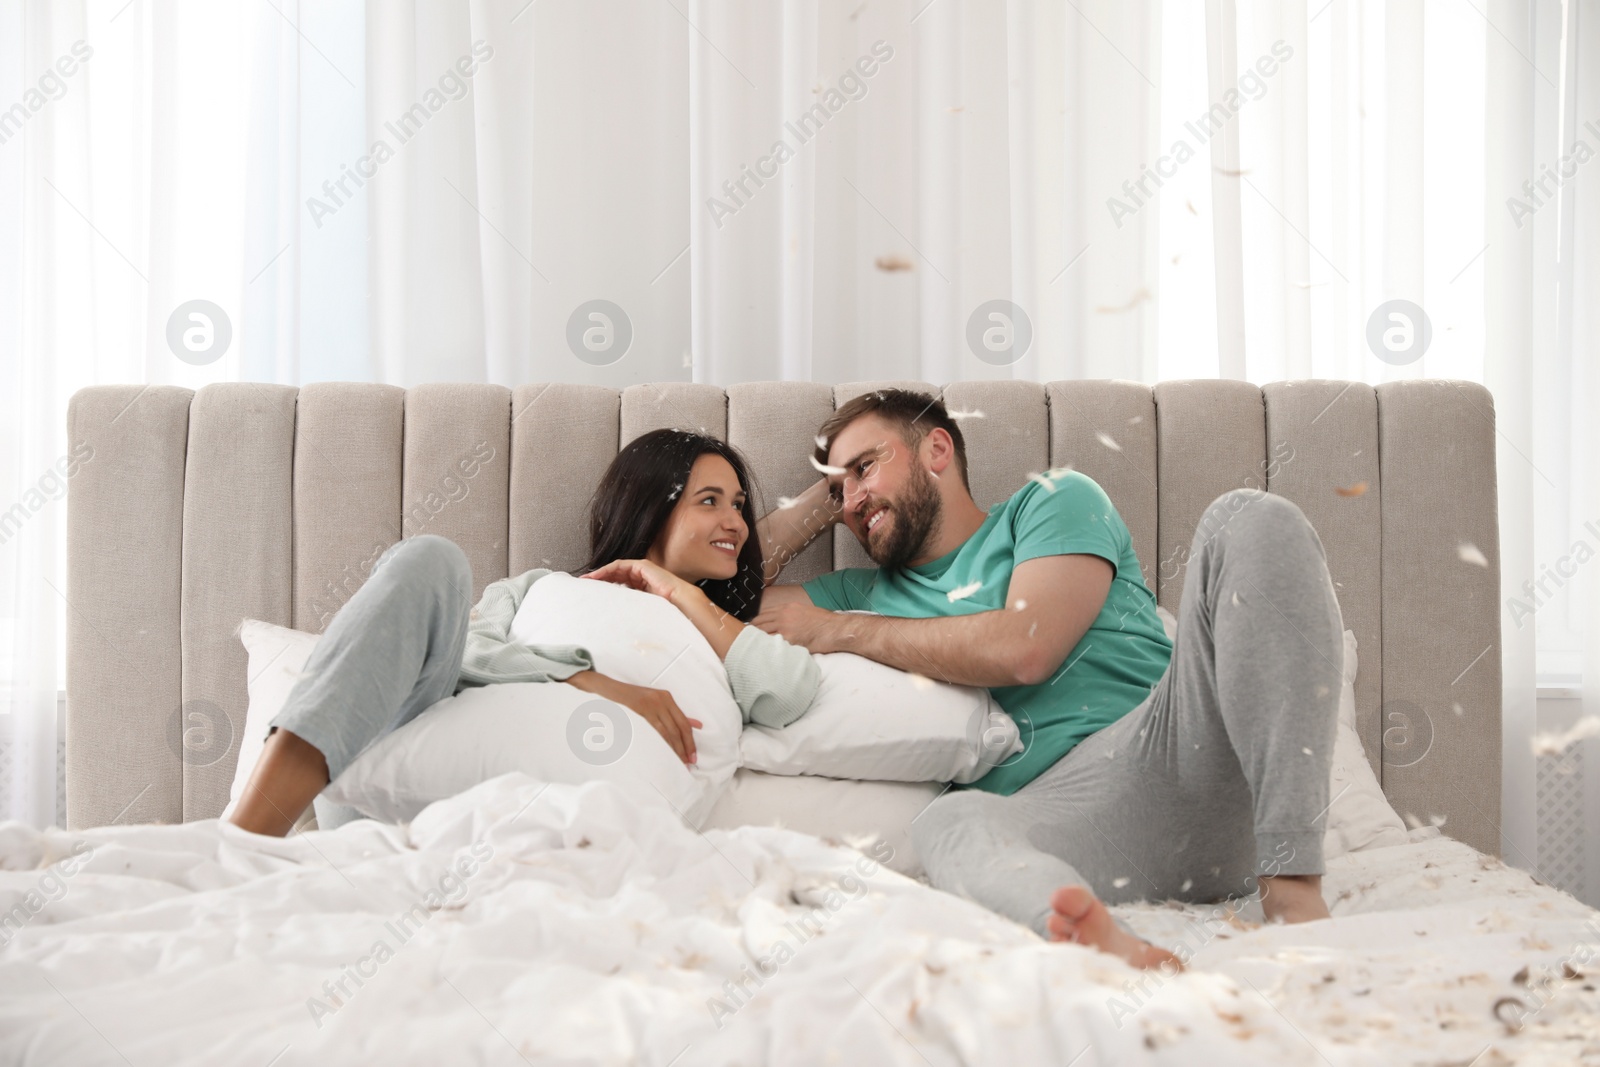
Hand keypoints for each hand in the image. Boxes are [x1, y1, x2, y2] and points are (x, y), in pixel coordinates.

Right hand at [568, 670, 701, 764]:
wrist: (608, 688)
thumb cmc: (632, 698)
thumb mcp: (656, 702)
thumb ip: (676, 714)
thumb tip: (697, 725)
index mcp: (667, 697)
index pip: (684, 723)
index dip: (690, 741)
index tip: (693, 756)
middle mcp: (662, 699)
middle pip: (678, 728)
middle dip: (684, 747)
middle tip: (688, 763)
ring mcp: (650, 703)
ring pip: (667, 731)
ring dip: (674, 748)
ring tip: (678, 762)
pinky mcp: (639, 708)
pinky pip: (652, 729)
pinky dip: (659, 743)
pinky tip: (662, 753)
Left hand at [581, 558, 696, 604]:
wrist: (680, 603)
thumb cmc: (666, 610)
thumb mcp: (642, 610)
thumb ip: (629, 610)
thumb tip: (614, 621)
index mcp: (642, 589)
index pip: (620, 586)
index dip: (605, 588)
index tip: (591, 594)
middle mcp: (641, 579)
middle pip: (616, 577)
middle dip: (599, 581)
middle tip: (585, 586)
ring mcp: (642, 571)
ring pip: (616, 570)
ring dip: (600, 574)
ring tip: (588, 580)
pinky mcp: (642, 566)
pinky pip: (620, 566)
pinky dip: (607, 570)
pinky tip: (598, 576)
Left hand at [751, 601, 839, 652]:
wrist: (837, 629)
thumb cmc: (825, 623)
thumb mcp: (805, 611)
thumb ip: (790, 616)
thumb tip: (780, 624)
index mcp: (786, 608)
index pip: (762, 615)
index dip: (753, 624)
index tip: (748, 631)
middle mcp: (783, 615)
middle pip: (758, 624)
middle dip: (750, 634)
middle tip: (744, 643)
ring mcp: (785, 627)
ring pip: (762, 634)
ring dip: (756, 642)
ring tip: (750, 651)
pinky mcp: (790, 639)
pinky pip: (772, 645)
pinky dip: (766, 650)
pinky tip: (762, 656)